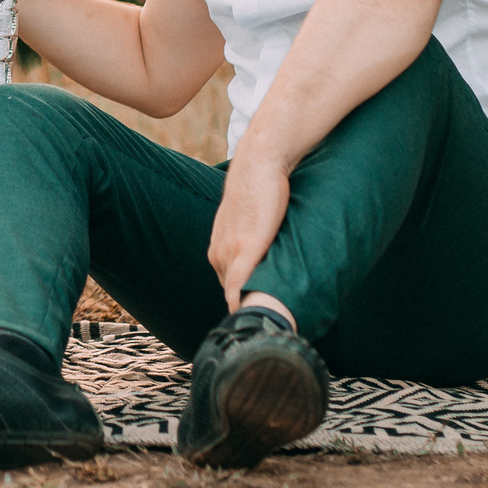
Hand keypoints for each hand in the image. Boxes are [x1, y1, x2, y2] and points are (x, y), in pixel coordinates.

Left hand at [207, 151, 290, 313]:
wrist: (258, 164)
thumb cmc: (257, 191)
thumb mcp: (246, 222)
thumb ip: (249, 241)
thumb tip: (265, 256)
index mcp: (218, 250)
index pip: (228, 288)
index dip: (242, 304)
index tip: (255, 320)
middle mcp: (218, 254)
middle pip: (233, 295)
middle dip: (248, 308)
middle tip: (267, 322)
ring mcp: (229, 252)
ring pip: (236, 294)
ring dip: (250, 308)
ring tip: (269, 321)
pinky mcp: (245, 247)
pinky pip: (239, 285)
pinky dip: (243, 304)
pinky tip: (255, 317)